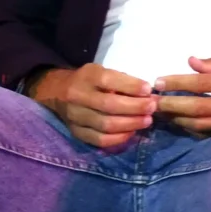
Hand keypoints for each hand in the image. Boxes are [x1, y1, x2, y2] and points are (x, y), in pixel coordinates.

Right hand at [28, 63, 157, 151]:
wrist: (57, 92)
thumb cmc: (89, 80)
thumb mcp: (101, 71)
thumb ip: (121, 80)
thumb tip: (147, 93)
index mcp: (86, 76)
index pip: (109, 81)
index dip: (131, 86)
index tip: (148, 90)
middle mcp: (77, 96)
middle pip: (109, 105)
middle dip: (135, 108)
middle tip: (152, 108)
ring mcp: (75, 116)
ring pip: (105, 125)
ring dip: (130, 124)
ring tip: (147, 121)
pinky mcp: (76, 132)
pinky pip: (99, 140)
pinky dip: (118, 138)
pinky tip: (131, 132)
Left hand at [154, 55, 210, 135]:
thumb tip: (191, 62)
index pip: (202, 83)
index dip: (178, 82)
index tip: (159, 82)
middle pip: (198, 107)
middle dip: (172, 104)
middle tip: (153, 102)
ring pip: (201, 124)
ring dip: (178, 119)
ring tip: (162, 112)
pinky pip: (208, 133)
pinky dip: (190, 129)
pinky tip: (178, 122)